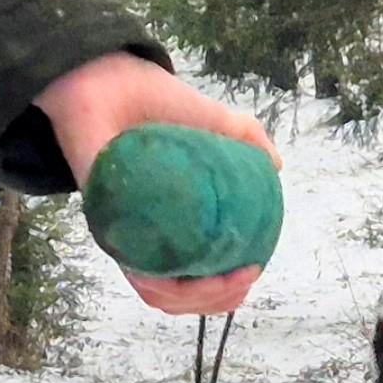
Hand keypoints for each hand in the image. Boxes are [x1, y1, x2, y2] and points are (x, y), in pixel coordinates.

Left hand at [35, 53, 277, 314]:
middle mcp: (146, 239)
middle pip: (181, 297)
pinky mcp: (106, 228)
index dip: (226, 289)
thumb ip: (246, 138)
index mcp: (171, 227)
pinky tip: (194, 276)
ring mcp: (124, 237)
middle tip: (245, 277)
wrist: (113, 83)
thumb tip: (276, 167)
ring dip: (200, 299)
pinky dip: (166, 284)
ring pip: (159, 295)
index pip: (196, 278)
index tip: (252, 272)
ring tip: (228, 281)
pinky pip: (135, 273)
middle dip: (219, 300)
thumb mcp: (214, 121)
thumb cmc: (157, 104)